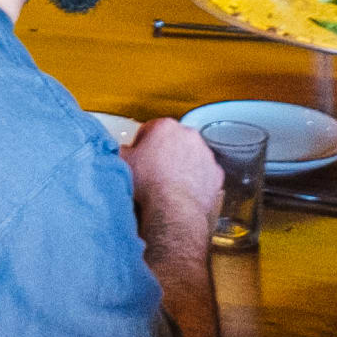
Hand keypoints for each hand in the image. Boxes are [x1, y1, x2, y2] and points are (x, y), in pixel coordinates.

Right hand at [122, 117, 220, 234]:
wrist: (173, 209)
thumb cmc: (149, 184)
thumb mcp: (123, 163)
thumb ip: (121, 150)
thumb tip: (121, 150)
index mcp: (165, 127)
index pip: (150, 128)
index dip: (142, 144)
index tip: (139, 157)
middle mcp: (189, 135)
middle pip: (173, 140)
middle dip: (165, 152)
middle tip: (154, 171)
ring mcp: (205, 154)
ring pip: (191, 155)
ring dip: (182, 165)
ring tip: (169, 184)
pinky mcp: (216, 173)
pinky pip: (204, 173)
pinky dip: (196, 180)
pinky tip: (184, 192)